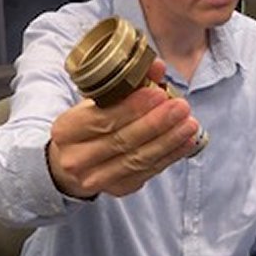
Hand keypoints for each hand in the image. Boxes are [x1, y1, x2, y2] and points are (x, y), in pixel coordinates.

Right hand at [48, 60, 199, 198]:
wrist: (72, 159)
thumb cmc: (87, 122)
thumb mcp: (96, 99)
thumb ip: (126, 81)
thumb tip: (157, 67)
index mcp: (66, 130)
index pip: (102, 120)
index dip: (132, 108)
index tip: (158, 93)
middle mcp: (76, 159)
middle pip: (122, 141)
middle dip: (156, 124)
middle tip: (180, 107)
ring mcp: (96, 179)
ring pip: (138, 160)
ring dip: (168, 141)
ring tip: (189, 123)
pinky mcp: (118, 188)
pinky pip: (148, 172)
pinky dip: (170, 156)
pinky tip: (186, 141)